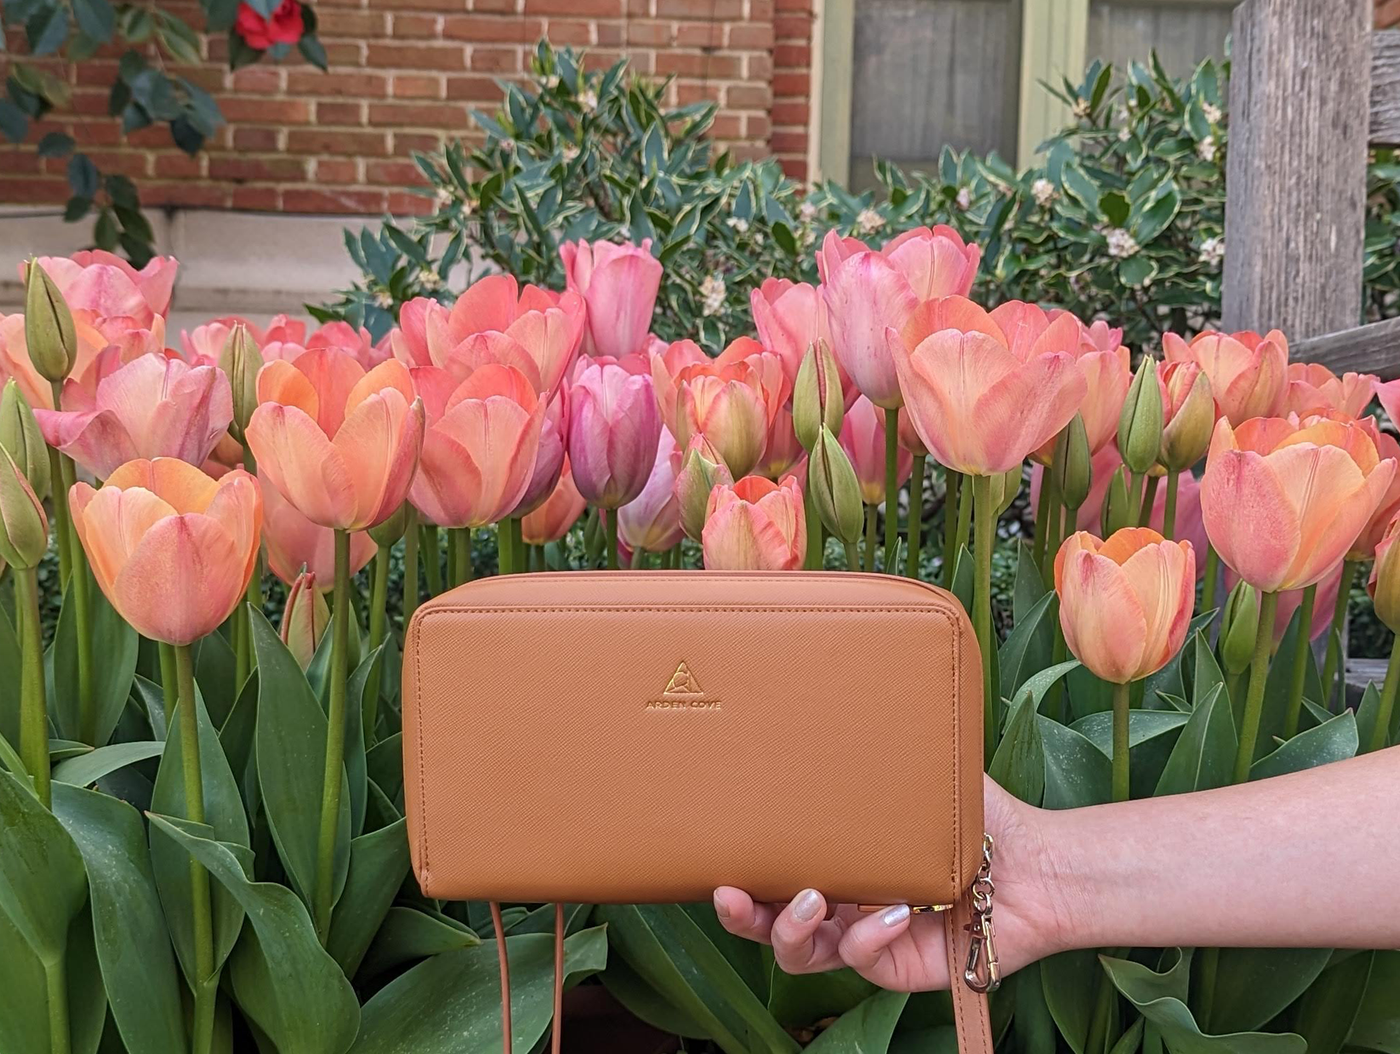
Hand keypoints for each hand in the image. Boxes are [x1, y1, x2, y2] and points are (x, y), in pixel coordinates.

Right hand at [712, 777, 1069, 991]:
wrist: (1035, 862)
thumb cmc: (978, 815)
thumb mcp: (918, 774)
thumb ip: (876, 753)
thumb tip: (834, 702)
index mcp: (834, 858)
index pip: (770, 871)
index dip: (736, 870)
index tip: (712, 857)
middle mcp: (841, 901)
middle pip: (767, 922)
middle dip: (740, 915)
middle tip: (732, 894)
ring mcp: (864, 938)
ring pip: (800, 954)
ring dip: (791, 931)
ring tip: (811, 900)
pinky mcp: (896, 966)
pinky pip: (861, 961)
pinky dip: (868, 937)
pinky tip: (894, 911)